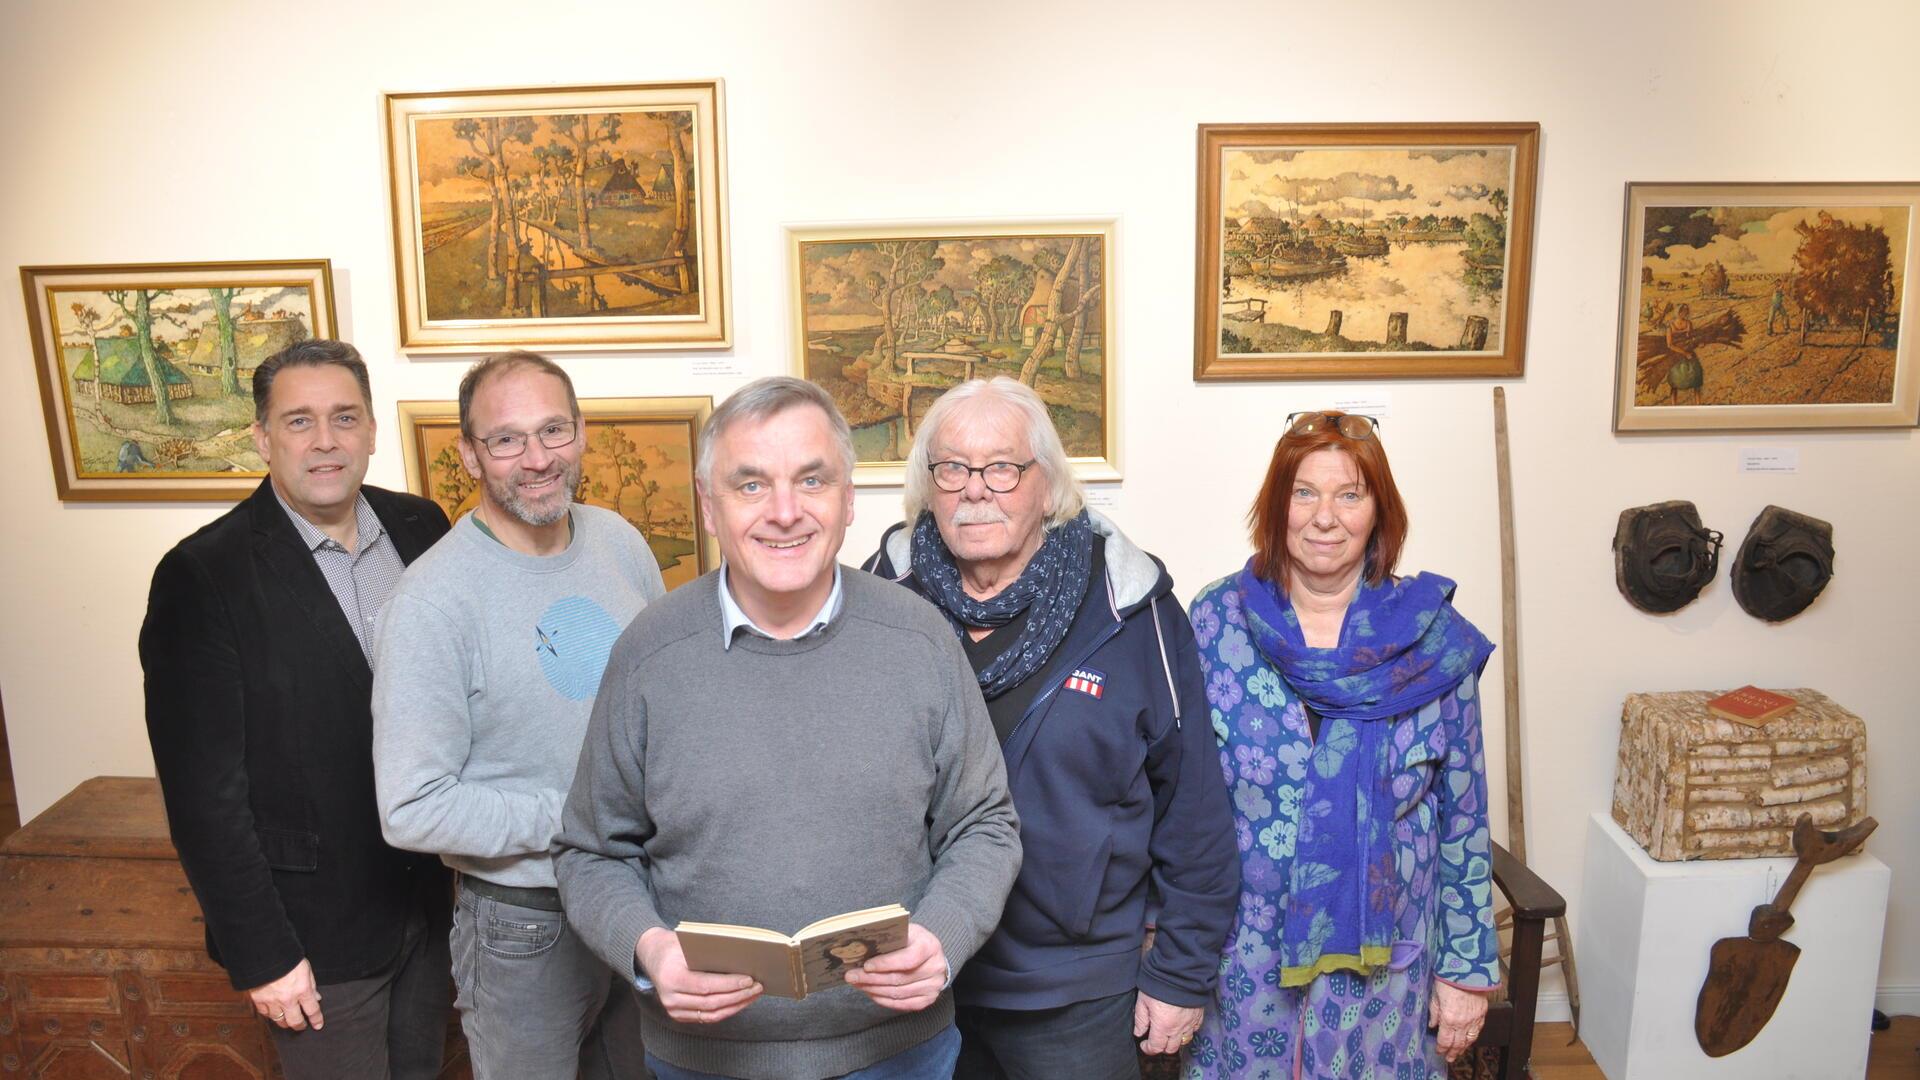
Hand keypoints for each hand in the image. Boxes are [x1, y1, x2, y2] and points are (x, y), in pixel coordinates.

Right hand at [248, 959, 322, 1030]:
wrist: (264, 953)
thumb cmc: (288, 958)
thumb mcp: (306, 969)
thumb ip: (312, 985)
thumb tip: (316, 998)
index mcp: (302, 990)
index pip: (312, 1010)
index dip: (316, 1019)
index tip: (318, 1025)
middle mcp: (287, 999)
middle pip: (295, 1021)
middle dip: (300, 1026)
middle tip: (302, 1026)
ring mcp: (272, 1001)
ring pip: (279, 1020)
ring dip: (285, 1022)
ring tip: (288, 1021)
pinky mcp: (259, 1001)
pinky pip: (266, 1015)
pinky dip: (271, 1016)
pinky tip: (274, 1014)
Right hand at [636, 927, 761, 1023]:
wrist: (653, 956)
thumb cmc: (674, 947)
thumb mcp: (688, 944)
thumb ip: (710, 954)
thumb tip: (742, 961)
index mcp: (671, 978)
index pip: (706, 986)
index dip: (730, 985)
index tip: (749, 980)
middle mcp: (670, 998)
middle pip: (711, 1003)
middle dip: (738, 996)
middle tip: (757, 987)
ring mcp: (674, 1010)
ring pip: (711, 1015)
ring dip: (736, 1006)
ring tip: (753, 995)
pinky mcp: (679, 1015)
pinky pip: (707, 1018)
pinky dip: (726, 1010)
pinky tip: (740, 1001)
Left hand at [843, 923, 945, 1012]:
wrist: (931, 955)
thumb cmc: (913, 941)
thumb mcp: (905, 932)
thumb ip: (888, 939)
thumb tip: (859, 948)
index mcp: (930, 946)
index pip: (907, 959)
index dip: (885, 964)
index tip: (866, 966)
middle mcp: (935, 968)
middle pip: (899, 979)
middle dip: (871, 979)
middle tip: (852, 976)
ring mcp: (933, 986)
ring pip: (898, 993)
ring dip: (874, 990)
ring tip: (857, 984)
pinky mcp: (927, 999)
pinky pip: (902, 1004)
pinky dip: (883, 1000)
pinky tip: (870, 993)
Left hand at [1134, 991, 1203, 1054]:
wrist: (1180, 972)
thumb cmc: (1159, 984)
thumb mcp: (1143, 1001)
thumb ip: (1140, 1019)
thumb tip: (1138, 1033)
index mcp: (1163, 1026)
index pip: (1156, 1047)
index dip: (1148, 1048)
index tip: (1144, 1044)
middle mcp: (1178, 1028)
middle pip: (1172, 1048)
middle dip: (1162, 1047)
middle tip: (1155, 1039)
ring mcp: (1190, 1022)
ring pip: (1185, 1041)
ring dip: (1176, 1040)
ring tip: (1169, 1032)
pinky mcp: (1198, 1015)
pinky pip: (1195, 1029)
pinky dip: (1188, 1030)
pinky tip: (1182, 1024)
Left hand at [1429, 979, 1490, 1062]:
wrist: (1467, 970)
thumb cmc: (1448, 981)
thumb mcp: (1435, 996)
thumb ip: (1434, 1013)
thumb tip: (1433, 1025)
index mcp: (1448, 1019)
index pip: (1445, 1040)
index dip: (1442, 1048)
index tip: (1439, 1051)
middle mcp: (1462, 1023)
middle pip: (1458, 1043)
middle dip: (1453, 1052)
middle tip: (1449, 1058)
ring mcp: (1474, 1019)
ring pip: (1469, 1039)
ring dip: (1464, 1048)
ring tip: (1459, 1053)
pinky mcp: (1482, 1013)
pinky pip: (1478, 1030)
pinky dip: (1473, 1037)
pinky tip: (1470, 1040)